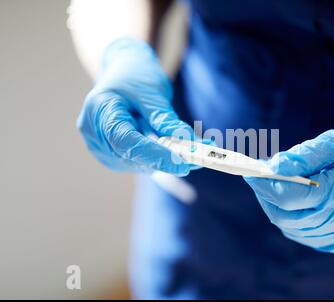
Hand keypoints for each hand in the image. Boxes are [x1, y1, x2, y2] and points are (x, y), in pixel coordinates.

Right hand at [77, 38, 194, 175]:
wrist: (122, 71)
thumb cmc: (135, 76)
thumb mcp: (152, 92)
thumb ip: (166, 119)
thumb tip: (188, 142)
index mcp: (100, 112)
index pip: (127, 142)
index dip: (155, 155)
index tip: (182, 163)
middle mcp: (95, 135)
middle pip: (133, 156)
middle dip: (168, 159)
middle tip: (201, 157)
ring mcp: (103, 147)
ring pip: (139, 163)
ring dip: (167, 160)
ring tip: (197, 151)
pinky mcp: (115, 154)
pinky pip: (140, 161)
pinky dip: (161, 158)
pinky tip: (180, 152)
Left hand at [245, 127, 333, 252]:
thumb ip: (303, 155)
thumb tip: (272, 166)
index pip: (290, 197)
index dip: (266, 186)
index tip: (251, 172)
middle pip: (286, 216)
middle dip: (266, 197)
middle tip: (257, 178)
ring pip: (292, 228)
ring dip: (276, 208)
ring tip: (273, 187)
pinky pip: (304, 234)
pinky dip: (290, 220)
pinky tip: (292, 203)